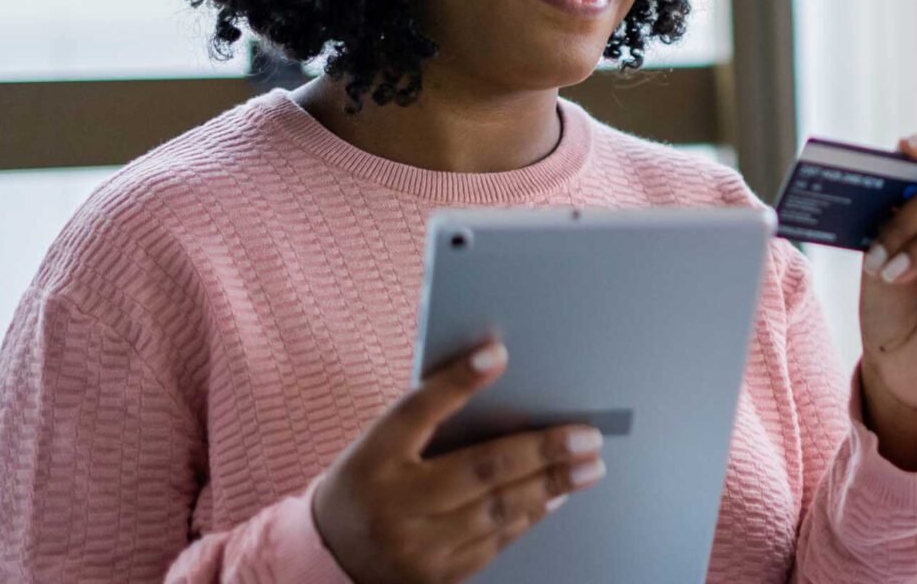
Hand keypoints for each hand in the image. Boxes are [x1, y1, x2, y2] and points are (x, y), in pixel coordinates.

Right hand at [311, 339, 605, 583]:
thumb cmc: (366, 484)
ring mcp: (415, 548)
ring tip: (587, 467)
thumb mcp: (378, 444)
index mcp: (372, 459)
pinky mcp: (435, 578)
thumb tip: (494, 368)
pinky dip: (529, 516)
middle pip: (479, 469)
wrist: (329, 557)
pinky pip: (494, 543)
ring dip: (550, 486)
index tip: (500, 354)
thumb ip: (427, 414)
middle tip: (587, 436)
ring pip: (497, 511)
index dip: (458, 381)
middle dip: (542, 451)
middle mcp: (392, 506)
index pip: (417, 410)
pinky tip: (555, 497)